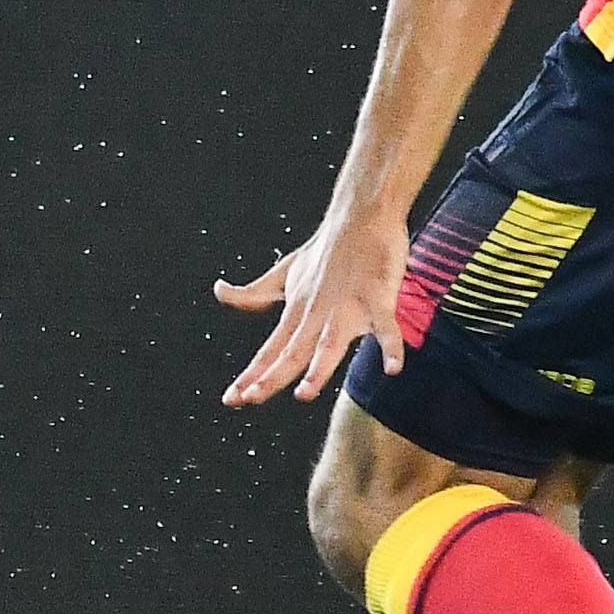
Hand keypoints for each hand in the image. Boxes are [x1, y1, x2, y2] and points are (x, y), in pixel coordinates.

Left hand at [215, 208, 408, 406]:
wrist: (360, 215)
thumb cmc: (325, 250)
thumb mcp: (284, 274)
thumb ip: (254, 293)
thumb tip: (219, 291)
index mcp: (296, 310)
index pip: (270, 348)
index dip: (252, 374)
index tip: (233, 398)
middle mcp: (316, 312)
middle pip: (292, 350)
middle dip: (272, 376)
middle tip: (251, 398)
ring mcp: (346, 305)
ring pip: (330, 342)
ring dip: (318, 368)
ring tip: (304, 393)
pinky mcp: (377, 296)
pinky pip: (385, 324)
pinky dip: (391, 345)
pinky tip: (394, 367)